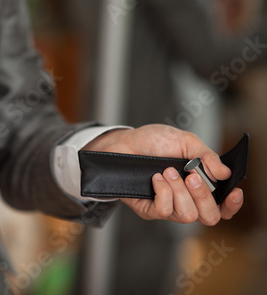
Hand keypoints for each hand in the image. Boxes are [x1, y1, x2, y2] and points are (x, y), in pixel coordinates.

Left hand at [82, 124, 243, 224]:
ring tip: (168, 171)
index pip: (222, 206)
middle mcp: (185, 199)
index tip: (234, 192)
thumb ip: (206, 156)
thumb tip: (224, 173)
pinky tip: (156, 178)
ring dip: (179, 192)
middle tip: (191, 177)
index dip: (231, 205)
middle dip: (203, 196)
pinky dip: (163, 192)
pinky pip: (164, 211)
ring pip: (187, 216)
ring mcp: (167, 206)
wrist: (124, 143)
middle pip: (209, 216)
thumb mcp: (184, 140)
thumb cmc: (153, 142)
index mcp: (198, 185)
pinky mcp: (148, 209)